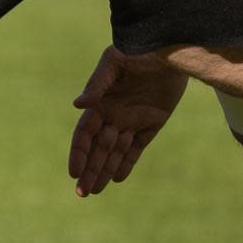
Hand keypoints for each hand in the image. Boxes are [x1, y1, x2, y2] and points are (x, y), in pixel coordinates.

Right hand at [69, 47, 187, 195]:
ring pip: (114, 152)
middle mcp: (112, 115)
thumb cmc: (137, 50)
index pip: (84, 134)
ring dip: (104, 171)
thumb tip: (77, 105)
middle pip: (97, 149)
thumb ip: (97, 85)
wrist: (169, 49)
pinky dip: (127, 163)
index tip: (74, 173)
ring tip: (95, 191)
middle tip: (83, 193)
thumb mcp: (114, 63)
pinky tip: (118, 178)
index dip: (78, 153)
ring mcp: (132, 121)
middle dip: (89, 170)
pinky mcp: (152, 123)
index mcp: (99, 103)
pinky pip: (137, 148)